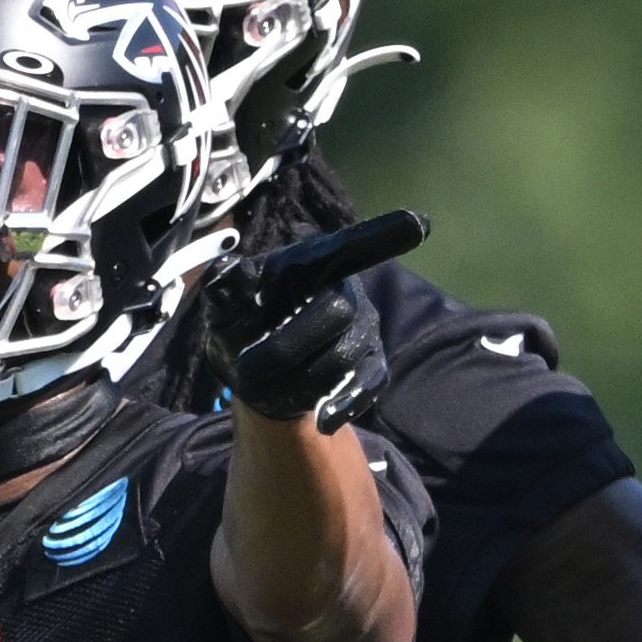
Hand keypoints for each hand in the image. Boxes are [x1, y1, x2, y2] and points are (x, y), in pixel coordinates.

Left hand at [211, 210, 426, 428]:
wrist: (254, 376)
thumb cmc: (243, 325)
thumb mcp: (224, 306)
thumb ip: (225, 288)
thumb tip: (226, 271)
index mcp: (314, 265)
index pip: (350, 246)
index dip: (382, 235)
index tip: (417, 222)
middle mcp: (348, 291)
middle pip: (338, 311)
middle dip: (288, 346)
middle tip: (249, 370)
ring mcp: (363, 331)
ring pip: (345, 356)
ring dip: (300, 379)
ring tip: (265, 387)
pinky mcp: (370, 368)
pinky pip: (367, 386)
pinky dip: (343, 403)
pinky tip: (322, 418)